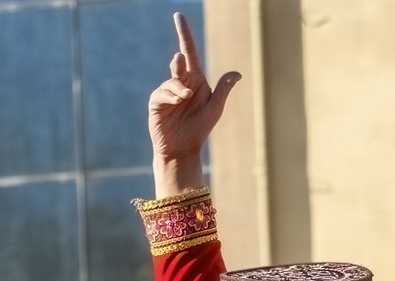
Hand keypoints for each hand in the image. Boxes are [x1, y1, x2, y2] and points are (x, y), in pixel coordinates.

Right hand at [148, 13, 240, 194]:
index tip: (178, 16)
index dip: (184, 34)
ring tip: (185, 98)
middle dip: (179, 60)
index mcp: (195, 80)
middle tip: (180, 58)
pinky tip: (178, 102)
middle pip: (179, 62)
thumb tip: (237, 73)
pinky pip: (162, 93)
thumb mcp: (214, 108)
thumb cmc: (199, 129)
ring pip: (172, 80)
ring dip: (179, 88)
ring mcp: (167, 92)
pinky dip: (170, 95)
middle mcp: (180, 82)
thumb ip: (223, 89)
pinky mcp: (157, 102)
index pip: (190, 53)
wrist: (182, 149)